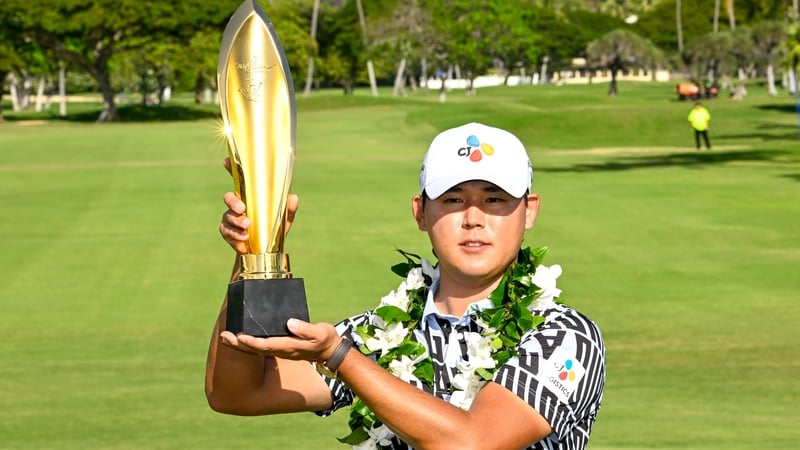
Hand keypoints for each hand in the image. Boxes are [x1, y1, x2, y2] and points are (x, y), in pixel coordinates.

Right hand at [219, 157, 298, 253]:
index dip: (231, 168)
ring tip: (248, 227)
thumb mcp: (285, 218)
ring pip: (227, 215)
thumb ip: (289, 208)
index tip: (226, 161)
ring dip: (237, 221)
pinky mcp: (227, 231)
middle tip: (243, 209)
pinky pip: (226, 230)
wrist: (265, 251)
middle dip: (233, 202)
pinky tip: (245, 237)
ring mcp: (231, 218)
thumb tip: (293, 198)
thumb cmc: (274, 229)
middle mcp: (239, 205)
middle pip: (229, 197)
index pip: (240, 180)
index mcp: (251, 197)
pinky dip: (236, 234)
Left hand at [219, 319, 340, 361]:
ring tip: (225, 337)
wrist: (330, 352)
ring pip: (256, 348)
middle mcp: (282, 350)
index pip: (267, 345)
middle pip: (256, 348)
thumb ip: (306, 329)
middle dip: (239, 344)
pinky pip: (261, 345)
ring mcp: (280, 350)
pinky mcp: (281, 347)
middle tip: (224, 337)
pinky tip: (241, 337)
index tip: (240, 337)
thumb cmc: (325, 340)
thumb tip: (290, 322)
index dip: (252, 342)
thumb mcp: (320, 333)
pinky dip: (249, 342)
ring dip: (240, 344)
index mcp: (289, 346)